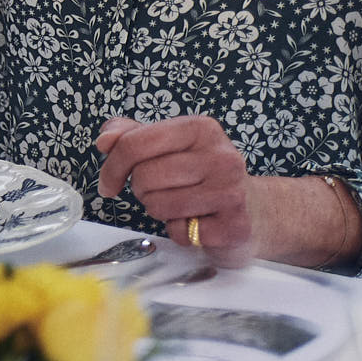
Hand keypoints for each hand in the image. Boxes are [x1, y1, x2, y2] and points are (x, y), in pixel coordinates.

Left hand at [95, 114, 253, 266]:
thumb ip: (132, 136)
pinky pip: (178, 231)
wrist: (257, 212)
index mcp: (200, 128)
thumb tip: (105, 140)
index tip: (109, 183)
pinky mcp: (234, 226)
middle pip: (143, 177)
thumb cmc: (204, 176)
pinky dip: (179, 232)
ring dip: (160, 211)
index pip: (134, 143)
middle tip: (164, 191)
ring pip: (157, 205)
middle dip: (143, 190)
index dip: (112, 168)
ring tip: (182, 205)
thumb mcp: (170, 146)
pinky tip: (198, 222)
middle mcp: (221, 156)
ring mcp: (231, 191)